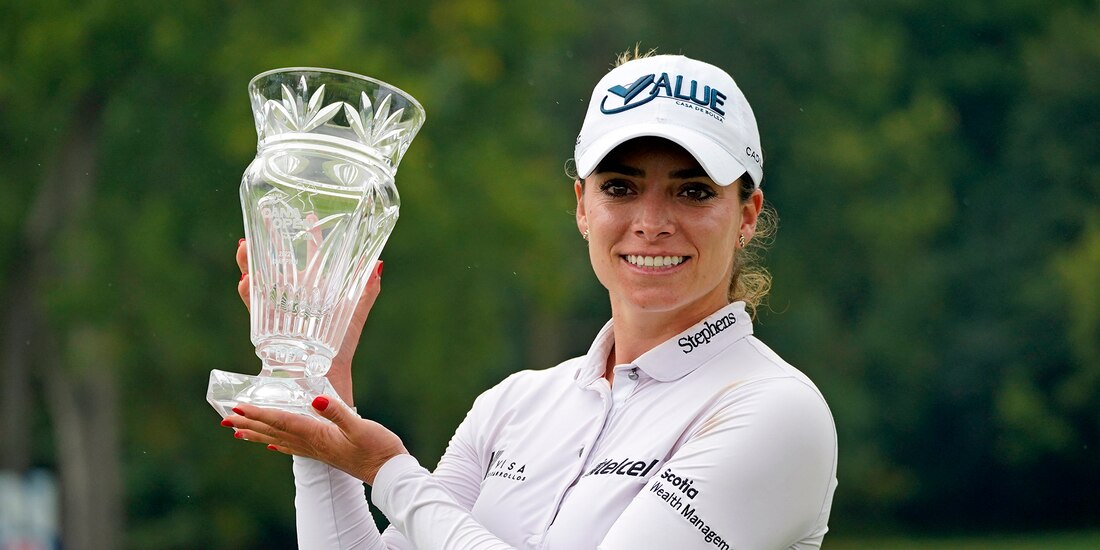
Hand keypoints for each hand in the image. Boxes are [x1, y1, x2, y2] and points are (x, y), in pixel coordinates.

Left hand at [223, 396, 407, 485]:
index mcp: (317, 434)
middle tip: (225, 418)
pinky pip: (293, 448)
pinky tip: (272, 446)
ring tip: (238, 432)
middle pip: (273, 432)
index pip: (282, 421)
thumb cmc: (377, 448)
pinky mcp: (325, 453)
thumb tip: (315, 400)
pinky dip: (279, 444)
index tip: (239, 407)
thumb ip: (338, 412)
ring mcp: (317, 450)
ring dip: (258, 434)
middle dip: (249, 424)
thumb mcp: (360, 426)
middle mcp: (312, 444)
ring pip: (279, 440)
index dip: (260, 413)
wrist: (389, 471)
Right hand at [236, 239, 382, 404]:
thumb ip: (366, 292)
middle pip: (275, 262)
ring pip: (259, 279)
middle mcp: (292, 296)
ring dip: (249, 264)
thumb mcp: (353, 317)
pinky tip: (246, 283)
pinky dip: (248, 294)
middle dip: (266, 244)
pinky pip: (252, 306)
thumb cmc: (339, 349)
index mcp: (313, 289)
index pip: (308, 256)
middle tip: (259, 224)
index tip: (304, 212)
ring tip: (245, 249)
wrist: (322, 380)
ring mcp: (276, 309)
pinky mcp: (265, 326)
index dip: (306, 236)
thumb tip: (377, 264)